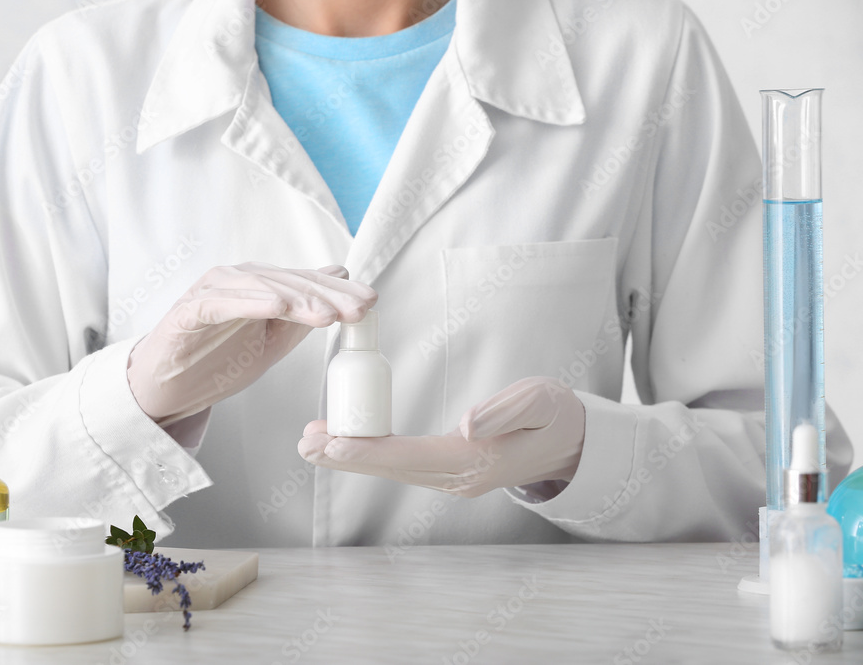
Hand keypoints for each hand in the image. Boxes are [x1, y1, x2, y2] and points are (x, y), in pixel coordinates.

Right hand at [128, 262, 376, 425]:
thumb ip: (303, 314)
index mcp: (260, 287)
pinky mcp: (188, 310)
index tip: (370, 304)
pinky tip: (276, 307)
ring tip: (325, 313)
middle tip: (357, 310)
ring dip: (296, 299)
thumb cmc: (216, 361)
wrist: (166, 388)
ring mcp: (212, 292)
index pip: (305, 285)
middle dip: (326, 297)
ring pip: (260, 288)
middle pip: (288, 283)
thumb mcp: (272, 342)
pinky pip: (221, 302)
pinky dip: (249, 301)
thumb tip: (340, 278)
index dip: (340, 293)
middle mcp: (238, 281)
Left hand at [299, 377, 585, 496]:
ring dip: (352, 457)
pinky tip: (347, 445)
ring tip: (314, 441)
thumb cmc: (558, 415)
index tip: (334, 444)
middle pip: (393, 468)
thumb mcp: (540, 401)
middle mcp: (459, 478)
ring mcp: (454, 480)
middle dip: (346, 456)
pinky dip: (372, 455)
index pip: (412, 456)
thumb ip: (505, 411)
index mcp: (477, 460)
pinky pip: (404, 466)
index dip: (370, 450)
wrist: (575, 443)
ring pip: (394, 469)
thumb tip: (467, 425)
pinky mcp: (451, 473)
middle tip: (305, 442)